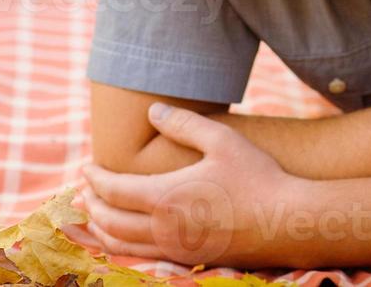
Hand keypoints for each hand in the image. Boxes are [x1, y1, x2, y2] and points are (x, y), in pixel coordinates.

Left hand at [71, 103, 306, 268]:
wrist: (286, 221)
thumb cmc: (257, 177)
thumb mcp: (222, 140)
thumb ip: (184, 123)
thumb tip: (152, 110)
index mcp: (165, 197)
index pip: (114, 190)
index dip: (95, 178)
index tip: (86, 167)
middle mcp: (163, 228)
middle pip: (110, 221)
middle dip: (92, 204)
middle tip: (84, 191)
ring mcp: (175, 248)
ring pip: (121, 245)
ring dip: (101, 229)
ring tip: (94, 216)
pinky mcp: (189, 260)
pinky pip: (142, 258)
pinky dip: (122, 247)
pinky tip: (126, 238)